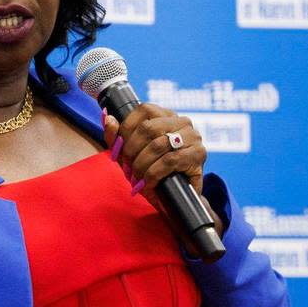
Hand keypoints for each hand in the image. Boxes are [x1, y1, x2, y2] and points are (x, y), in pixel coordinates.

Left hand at [102, 103, 223, 237]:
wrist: (172, 197)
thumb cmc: (148, 169)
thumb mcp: (127, 152)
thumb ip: (115, 135)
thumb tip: (108, 118)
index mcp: (166, 115)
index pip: (144, 110)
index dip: (127, 129)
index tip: (119, 148)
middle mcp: (182, 121)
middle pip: (148, 128)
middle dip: (131, 150)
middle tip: (126, 167)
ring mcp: (193, 137)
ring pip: (158, 144)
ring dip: (141, 164)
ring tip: (136, 178)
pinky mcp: (198, 154)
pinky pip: (169, 161)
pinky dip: (153, 174)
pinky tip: (148, 183)